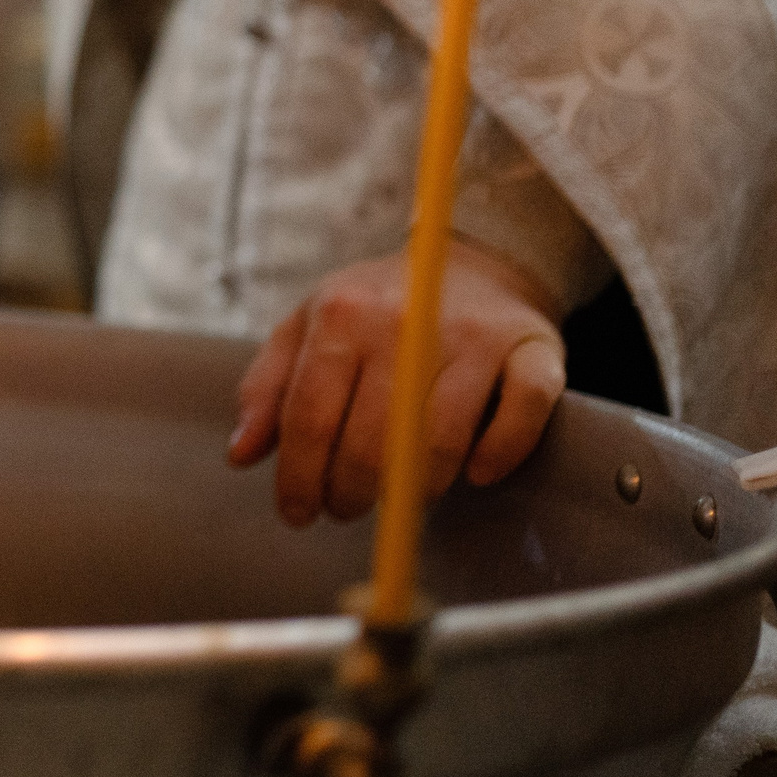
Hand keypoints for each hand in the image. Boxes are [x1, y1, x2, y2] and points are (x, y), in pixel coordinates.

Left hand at [227, 239, 565, 526]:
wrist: (472, 262)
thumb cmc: (376, 309)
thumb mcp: (308, 327)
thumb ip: (268, 388)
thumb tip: (241, 456)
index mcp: (341, 314)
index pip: (310, 416)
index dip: (299, 478)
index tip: (297, 514)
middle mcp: (406, 321)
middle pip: (373, 441)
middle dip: (352, 494)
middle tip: (345, 509)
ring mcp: (475, 336)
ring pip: (441, 441)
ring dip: (417, 490)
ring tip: (400, 500)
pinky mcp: (535, 351)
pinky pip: (522, 416)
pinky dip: (498, 455)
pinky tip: (475, 474)